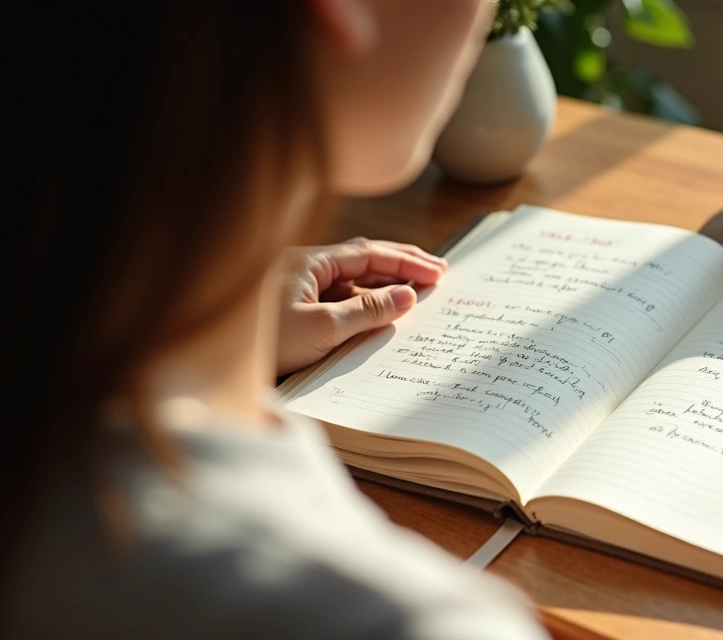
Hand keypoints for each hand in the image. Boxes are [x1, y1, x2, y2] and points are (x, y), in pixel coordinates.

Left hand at [276, 238, 446, 375]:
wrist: (213, 366)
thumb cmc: (263, 343)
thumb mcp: (323, 328)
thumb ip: (368, 310)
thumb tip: (409, 295)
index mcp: (308, 262)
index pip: (368, 254)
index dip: (406, 261)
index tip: (437, 271)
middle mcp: (304, 270)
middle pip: (362, 262)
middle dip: (401, 268)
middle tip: (437, 276)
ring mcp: (298, 290)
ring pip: (351, 284)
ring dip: (384, 288)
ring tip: (418, 297)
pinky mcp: (295, 313)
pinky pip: (339, 302)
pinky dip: (365, 306)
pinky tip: (382, 317)